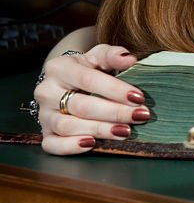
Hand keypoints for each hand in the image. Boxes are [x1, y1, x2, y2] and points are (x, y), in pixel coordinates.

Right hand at [33, 45, 149, 155]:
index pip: (88, 79)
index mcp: (60, 68)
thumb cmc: (88, 68)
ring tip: (125, 131)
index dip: (115, 90)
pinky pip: (52, 145)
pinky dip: (70, 147)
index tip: (139, 97)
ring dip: (100, 130)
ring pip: (68, 127)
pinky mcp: (46, 133)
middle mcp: (47, 91)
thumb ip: (113, 55)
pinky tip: (92, 144)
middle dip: (114, 112)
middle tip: (140, 116)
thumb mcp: (99, 56)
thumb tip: (129, 59)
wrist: (66, 82)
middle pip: (81, 106)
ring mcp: (44, 114)